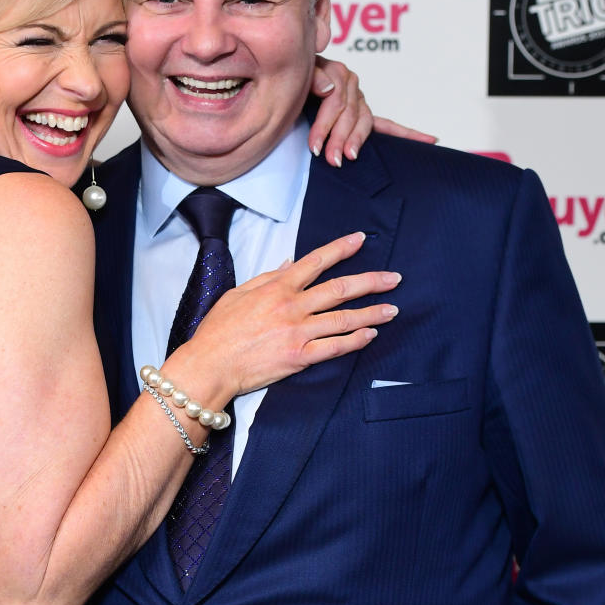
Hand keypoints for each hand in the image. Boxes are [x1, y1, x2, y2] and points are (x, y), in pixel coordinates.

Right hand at [186, 231, 400, 397]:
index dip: (341, 248)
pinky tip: (370, 335)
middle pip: (340, 288)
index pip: (316, 261)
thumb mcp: (238, 294)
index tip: (361, 240)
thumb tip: (290, 264)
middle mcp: (292, 306)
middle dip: (371, 281)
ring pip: (343, 318)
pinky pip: (335, 347)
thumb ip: (267, 278)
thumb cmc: (218, 331)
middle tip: (394, 278)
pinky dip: (355, 340)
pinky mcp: (299, 357)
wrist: (210, 364)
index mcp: (277, 287)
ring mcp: (298, 332)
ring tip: (392, 309)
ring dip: (372, 312)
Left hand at [307, 57, 436, 166]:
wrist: (291, 83)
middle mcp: (351, 85)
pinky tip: (430, 140)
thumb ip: (314, 77)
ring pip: (364, 121)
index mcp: (337, 73)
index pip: (336, 101)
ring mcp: (360, 101)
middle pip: (350, 113)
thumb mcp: (300, 76)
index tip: (315, 146)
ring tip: (350, 156)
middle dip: (339, 138)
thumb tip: (329, 88)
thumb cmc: (294, 84)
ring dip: (357, 140)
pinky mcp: (364, 115)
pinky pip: (388, 126)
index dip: (325, 125)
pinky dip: (407, 134)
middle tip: (332, 159)